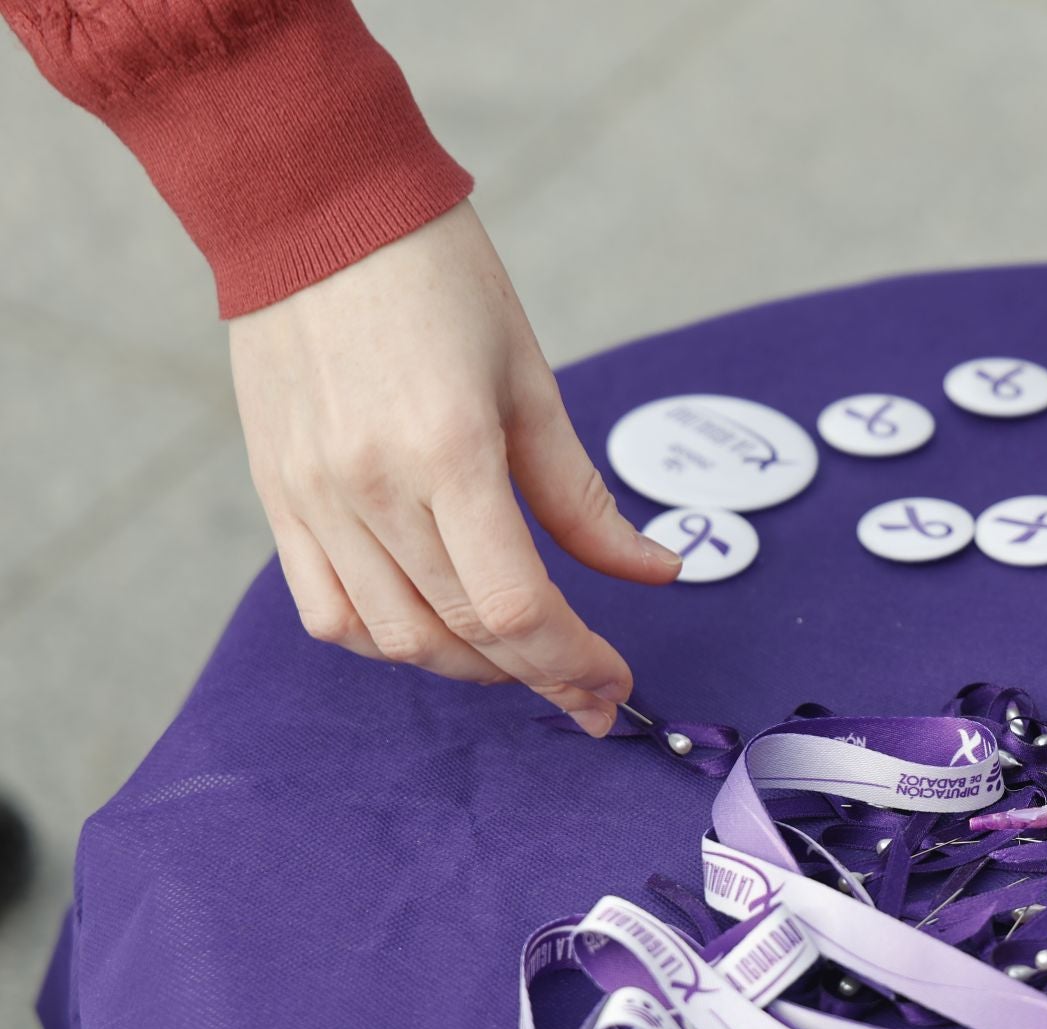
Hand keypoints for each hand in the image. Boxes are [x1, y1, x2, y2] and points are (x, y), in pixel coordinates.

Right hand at [228, 201, 678, 735]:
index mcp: (448, 452)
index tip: (615, 680)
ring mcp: (312, 499)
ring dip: (470, 669)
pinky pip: (327, 612)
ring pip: (394, 640)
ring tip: (523, 661)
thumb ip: (584, 499)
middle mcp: (370, 489)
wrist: (314, 210)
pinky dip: (387, 642)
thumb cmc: (440, 280)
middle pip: (463, 635)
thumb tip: (659, 573)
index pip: (515, 608)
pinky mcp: (278, 498)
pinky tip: (437, 634)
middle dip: (540, 677)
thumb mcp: (532, 382)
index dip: (574, 662)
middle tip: (589, 691)